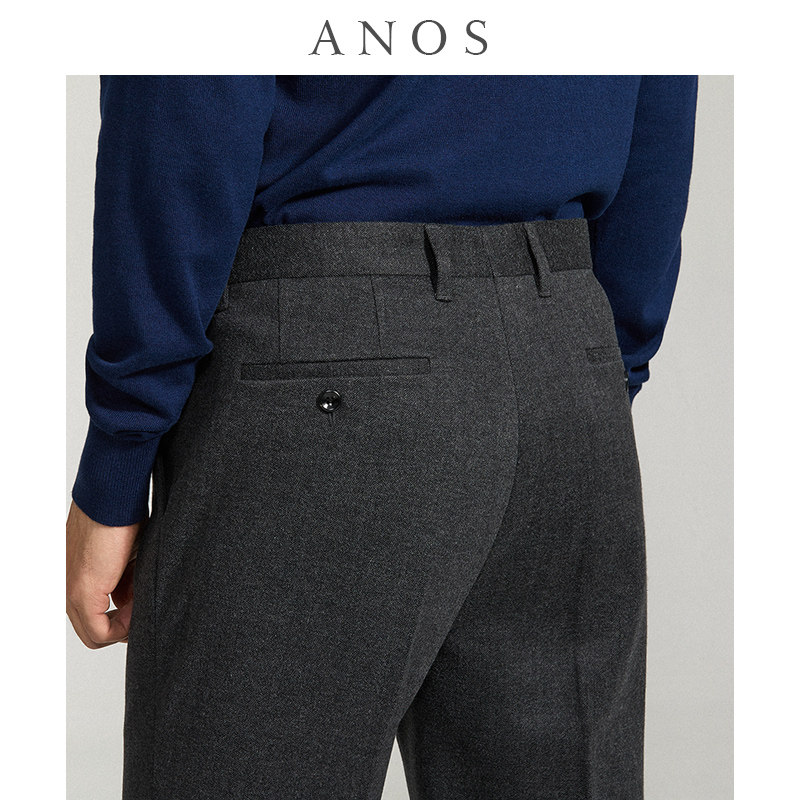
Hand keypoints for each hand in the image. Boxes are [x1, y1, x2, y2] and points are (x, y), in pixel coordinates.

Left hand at [66, 500, 142, 648]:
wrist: (113, 499)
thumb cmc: (121, 516)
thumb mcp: (126, 555)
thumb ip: (125, 580)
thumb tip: (135, 602)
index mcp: (76, 576)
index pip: (94, 614)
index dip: (122, 617)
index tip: (142, 606)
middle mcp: (69, 586)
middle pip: (92, 629)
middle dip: (123, 626)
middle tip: (144, 612)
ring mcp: (72, 591)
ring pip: (93, 634)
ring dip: (123, 628)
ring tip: (143, 609)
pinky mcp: (83, 592)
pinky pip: (99, 631)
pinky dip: (122, 629)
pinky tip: (138, 612)